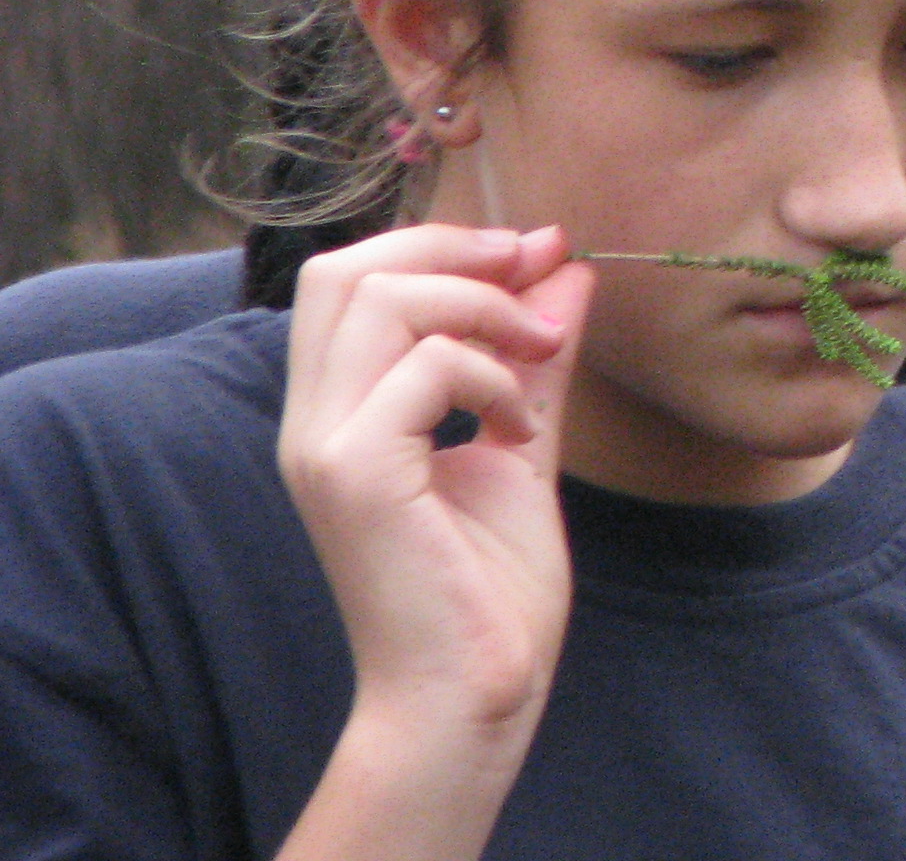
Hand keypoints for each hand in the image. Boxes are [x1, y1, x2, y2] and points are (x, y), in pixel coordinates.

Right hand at [279, 225, 590, 752]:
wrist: (477, 688)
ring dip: (481, 307)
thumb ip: (536, 357)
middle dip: (453, 249)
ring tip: (538, 357)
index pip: (350, 278)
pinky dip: (491, 375)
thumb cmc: (490, 585)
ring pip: (379, 299)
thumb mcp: (522, 438)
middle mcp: (312, 423)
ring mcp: (326, 447)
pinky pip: (422, 367)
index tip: (536, 252)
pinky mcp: (356, 475)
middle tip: (534, 273)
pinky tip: (517, 430)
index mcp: (338, 411)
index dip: (443, 243)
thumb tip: (566, 268)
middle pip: (347, 271)